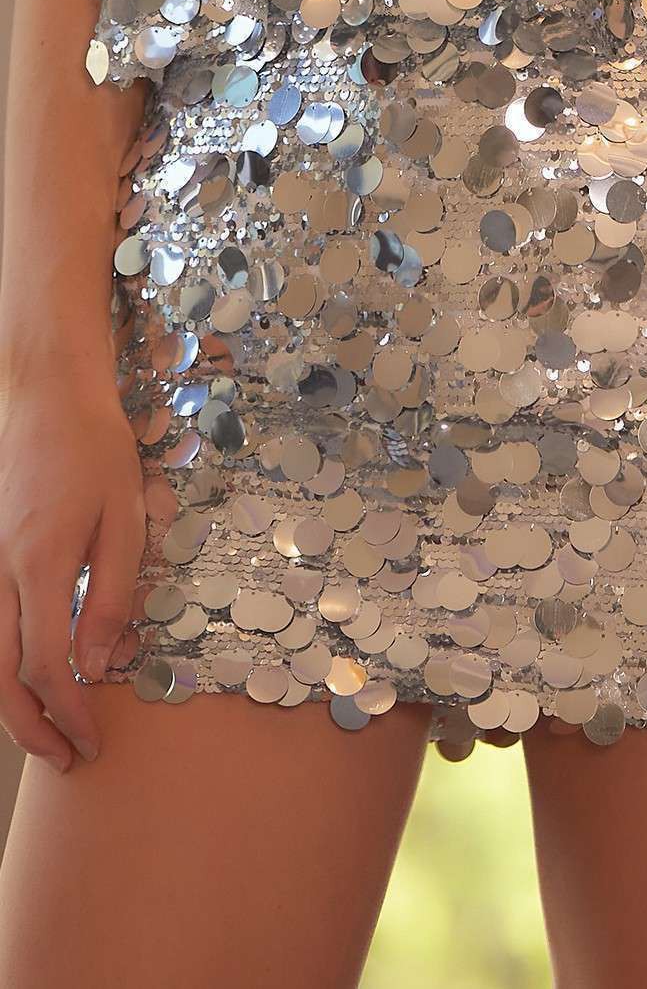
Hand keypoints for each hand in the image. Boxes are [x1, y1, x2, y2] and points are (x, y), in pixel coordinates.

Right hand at [0, 372, 145, 771]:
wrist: (49, 397)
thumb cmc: (95, 450)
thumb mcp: (125, 519)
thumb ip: (112, 594)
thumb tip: (101, 661)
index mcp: (39, 565)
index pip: (46, 665)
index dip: (69, 711)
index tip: (94, 740)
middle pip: (2, 675)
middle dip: (33, 727)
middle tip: (68, 758)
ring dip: (11, 703)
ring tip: (46, 732)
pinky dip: (2, 664)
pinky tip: (27, 679)